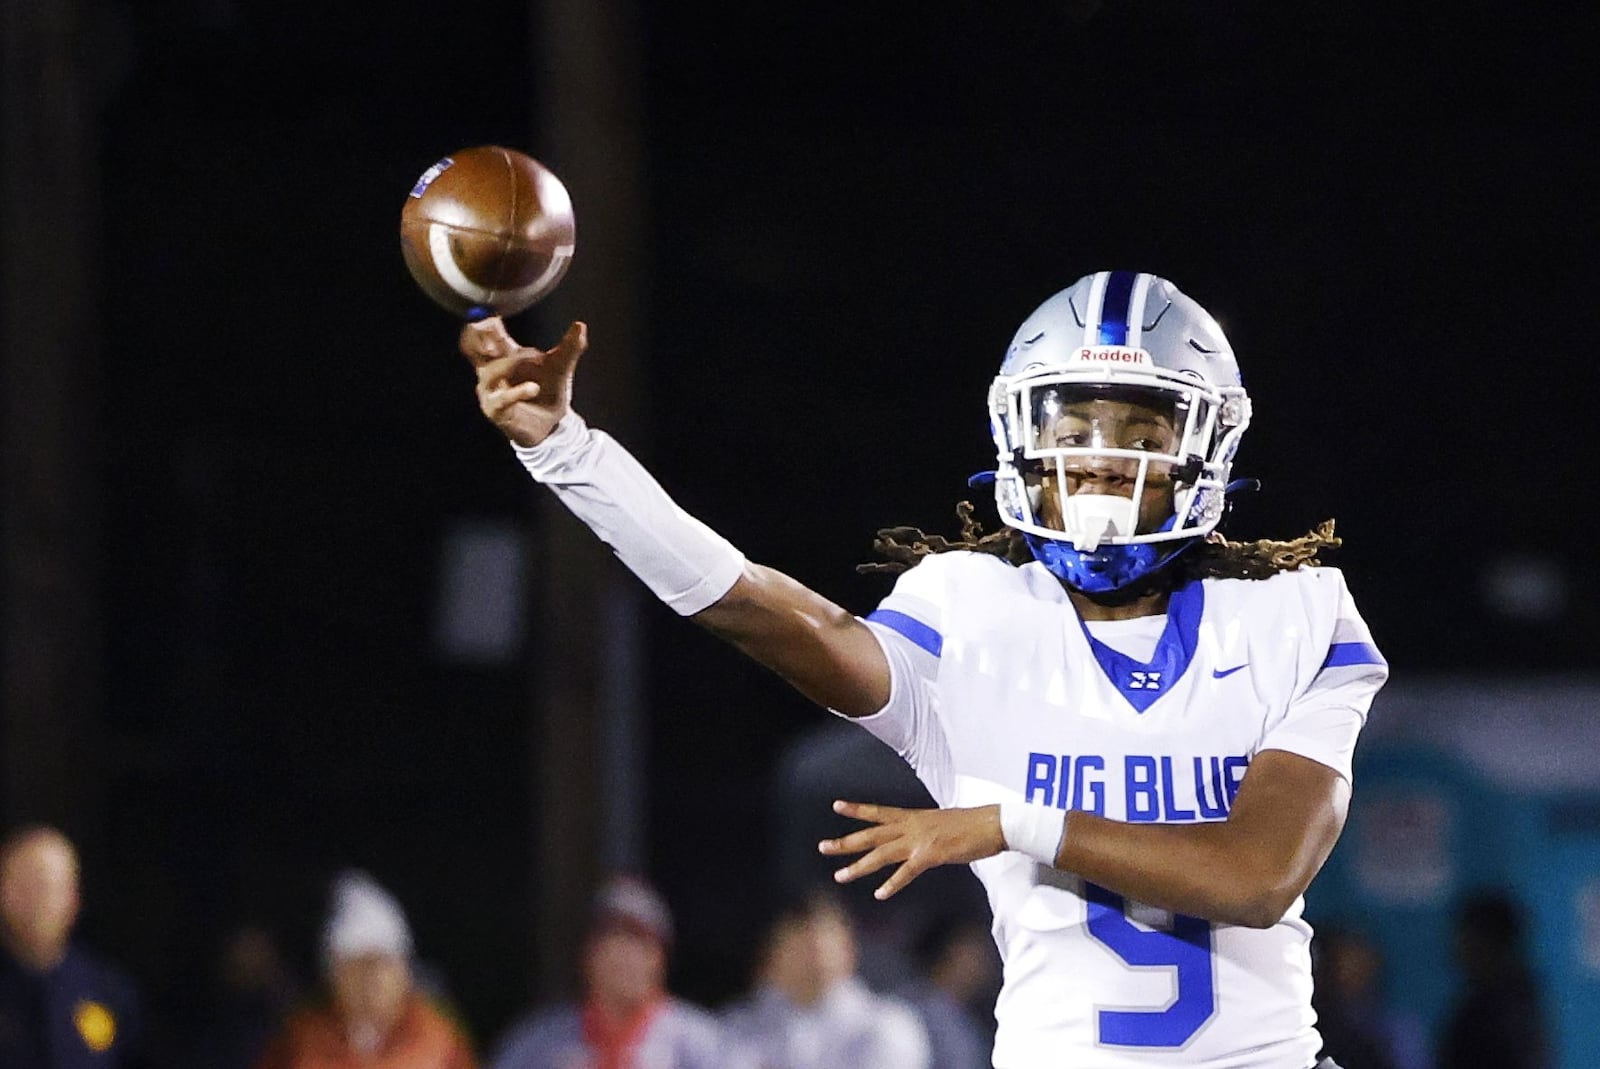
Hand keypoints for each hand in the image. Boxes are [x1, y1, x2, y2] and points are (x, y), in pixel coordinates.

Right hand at [459, 317, 587, 446]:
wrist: (552, 425)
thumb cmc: (549, 391)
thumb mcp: (561, 367)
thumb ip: (570, 347)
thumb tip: (580, 325)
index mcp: (504, 355)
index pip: (484, 333)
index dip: (486, 322)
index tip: (495, 313)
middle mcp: (491, 370)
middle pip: (472, 348)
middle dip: (479, 336)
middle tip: (493, 326)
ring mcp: (491, 391)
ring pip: (490, 372)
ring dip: (510, 363)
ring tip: (535, 359)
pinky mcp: (496, 410)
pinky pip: (502, 398)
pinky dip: (518, 391)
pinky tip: (533, 388)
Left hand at [819, 800, 1003, 899]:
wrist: (993, 823)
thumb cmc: (972, 826)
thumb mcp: (941, 825)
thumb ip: (924, 833)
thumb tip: (917, 843)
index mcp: (914, 817)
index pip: (879, 812)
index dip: (857, 810)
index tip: (836, 806)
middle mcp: (911, 826)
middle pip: (871, 835)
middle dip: (846, 842)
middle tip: (822, 847)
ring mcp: (919, 840)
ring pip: (881, 854)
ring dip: (859, 866)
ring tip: (839, 875)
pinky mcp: (931, 855)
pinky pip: (907, 872)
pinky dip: (893, 883)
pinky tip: (879, 894)